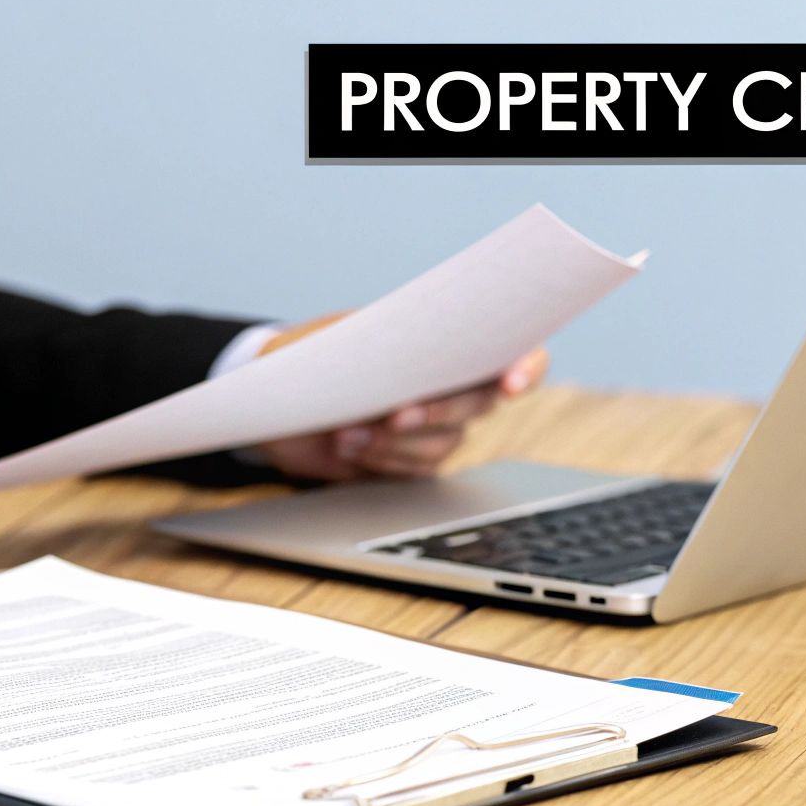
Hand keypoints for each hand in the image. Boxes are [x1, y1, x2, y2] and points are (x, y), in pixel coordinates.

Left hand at [254, 312, 549, 480]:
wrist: (278, 398)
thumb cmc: (314, 353)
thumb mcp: (341, 335)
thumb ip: (379, 338)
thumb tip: (405, 344)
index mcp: (450, 343)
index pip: (516, 351)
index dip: (527, 367)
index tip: (510, 384)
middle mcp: (455, 387)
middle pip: (478, 405)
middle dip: (436, 411)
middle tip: (395, 414)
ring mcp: (437, 428)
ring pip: (442, 444)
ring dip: (393, 441)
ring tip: (346, 432)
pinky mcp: (412, 462)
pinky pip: (414, 470)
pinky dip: (379, 460)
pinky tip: (347, 446)